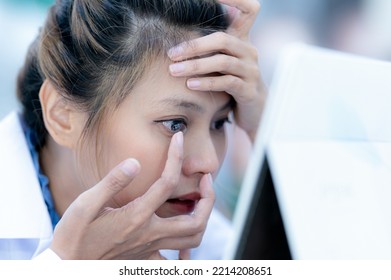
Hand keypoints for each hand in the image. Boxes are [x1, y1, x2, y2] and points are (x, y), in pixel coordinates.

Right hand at [50, 132, 214, 258]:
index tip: (179, 139)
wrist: (67, 268)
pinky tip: (184, 233)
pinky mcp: (146, 259)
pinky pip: (177, 260)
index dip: (176, 156)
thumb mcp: (85, 205)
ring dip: (203, 219)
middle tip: (207, 179)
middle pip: (195, 220)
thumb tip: (135, 162)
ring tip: (202, 201)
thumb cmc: (74, 235)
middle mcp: (149, 234)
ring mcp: (151, 249)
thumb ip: (111, 182)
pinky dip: (187, 248)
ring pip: (192, 240)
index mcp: (136, 216)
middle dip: (208, 197)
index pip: (167, 182)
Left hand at [168, 0, 265, 142]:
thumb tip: (182, 33)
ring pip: (222, 62)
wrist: (253, 108)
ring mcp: (251, 70)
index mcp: (243, 39)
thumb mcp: (224, 59)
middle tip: (172, 54)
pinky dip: (206, 83)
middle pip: (222, 39)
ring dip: (195, 66)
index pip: (249, 9)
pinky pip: (226, 82)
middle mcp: (249, 51)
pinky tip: (190, 85)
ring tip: (174, 71)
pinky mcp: (249, 89)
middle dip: (194, 46)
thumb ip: (212, 46)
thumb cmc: (232, 79)